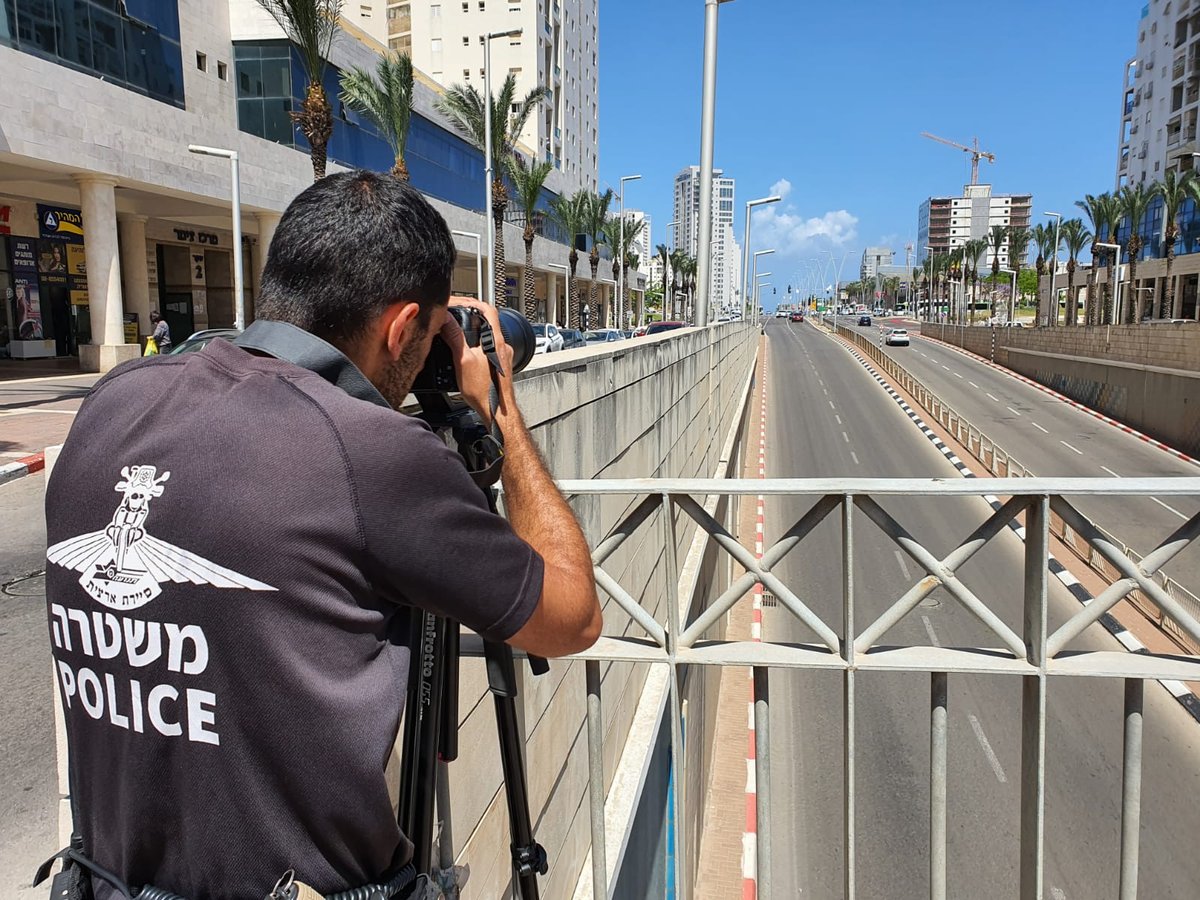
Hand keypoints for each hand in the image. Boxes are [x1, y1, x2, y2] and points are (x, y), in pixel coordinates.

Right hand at [442, 297, 515, 425]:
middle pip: (487, 320)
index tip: (457, 303)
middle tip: (453, 316)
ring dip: (471, 331)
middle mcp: (502, 346)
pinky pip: (487, 349)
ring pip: (486, 335)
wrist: (496, 412)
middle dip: (468, 316)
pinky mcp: (499, 366)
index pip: (487, 309)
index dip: (471, 302)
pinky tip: (465, 354)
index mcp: (496, 340)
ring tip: (456, 334)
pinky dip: (475, 346)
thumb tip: (446, 319)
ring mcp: (502, 356)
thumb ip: (455, 337)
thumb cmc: (485, 392)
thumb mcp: (463, 361)